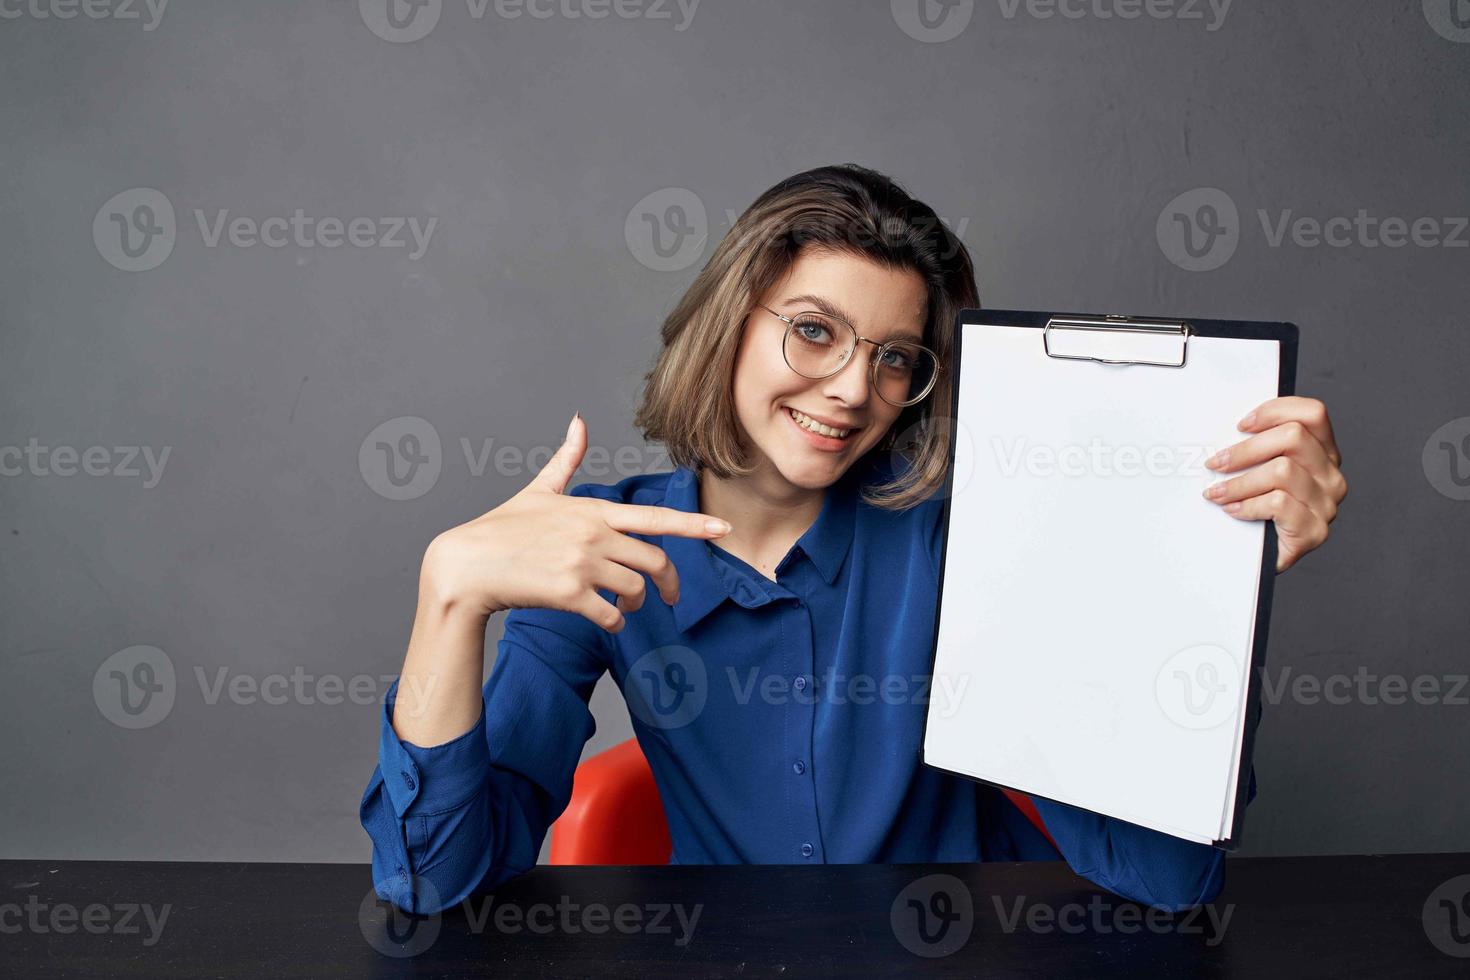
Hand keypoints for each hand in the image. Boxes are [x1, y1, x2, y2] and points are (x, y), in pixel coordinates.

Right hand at [421, 413, 731, 630]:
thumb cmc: (500, 529)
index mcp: (592, 510)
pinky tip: (604, 620)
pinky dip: (613, 622)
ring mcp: (581, 564)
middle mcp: (592, 534)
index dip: (692, 524)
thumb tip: (579, 420)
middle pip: (654, 562)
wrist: (465, 566)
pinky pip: (611, 615)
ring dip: (636, 604)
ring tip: (624, 607)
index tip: (723, 529)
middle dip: (667, 583)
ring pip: (635, 590)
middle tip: (669, 596)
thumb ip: (566, 459)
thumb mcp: (537, 490)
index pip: (653, 517)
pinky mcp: (568, 594)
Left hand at [1202, 396, 1346, 572]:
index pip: (1313, 414)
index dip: (1275, 411)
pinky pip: (1278, 504)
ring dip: (1239, 482)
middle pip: (1294, 437)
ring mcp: (1327, 504)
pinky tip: (1233, 510)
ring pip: (1282, 471)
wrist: (1258, 560)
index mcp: (1322, 453)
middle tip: (1216, 463)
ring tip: (1217, 493)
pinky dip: (1248, 505)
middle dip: (1245, 449)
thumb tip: (1222, 429)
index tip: (1240, 426)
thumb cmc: (1257, 510)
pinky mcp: (1314, 531)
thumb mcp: (1260, 470)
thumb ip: (1257, 448)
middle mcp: (1331, 475)